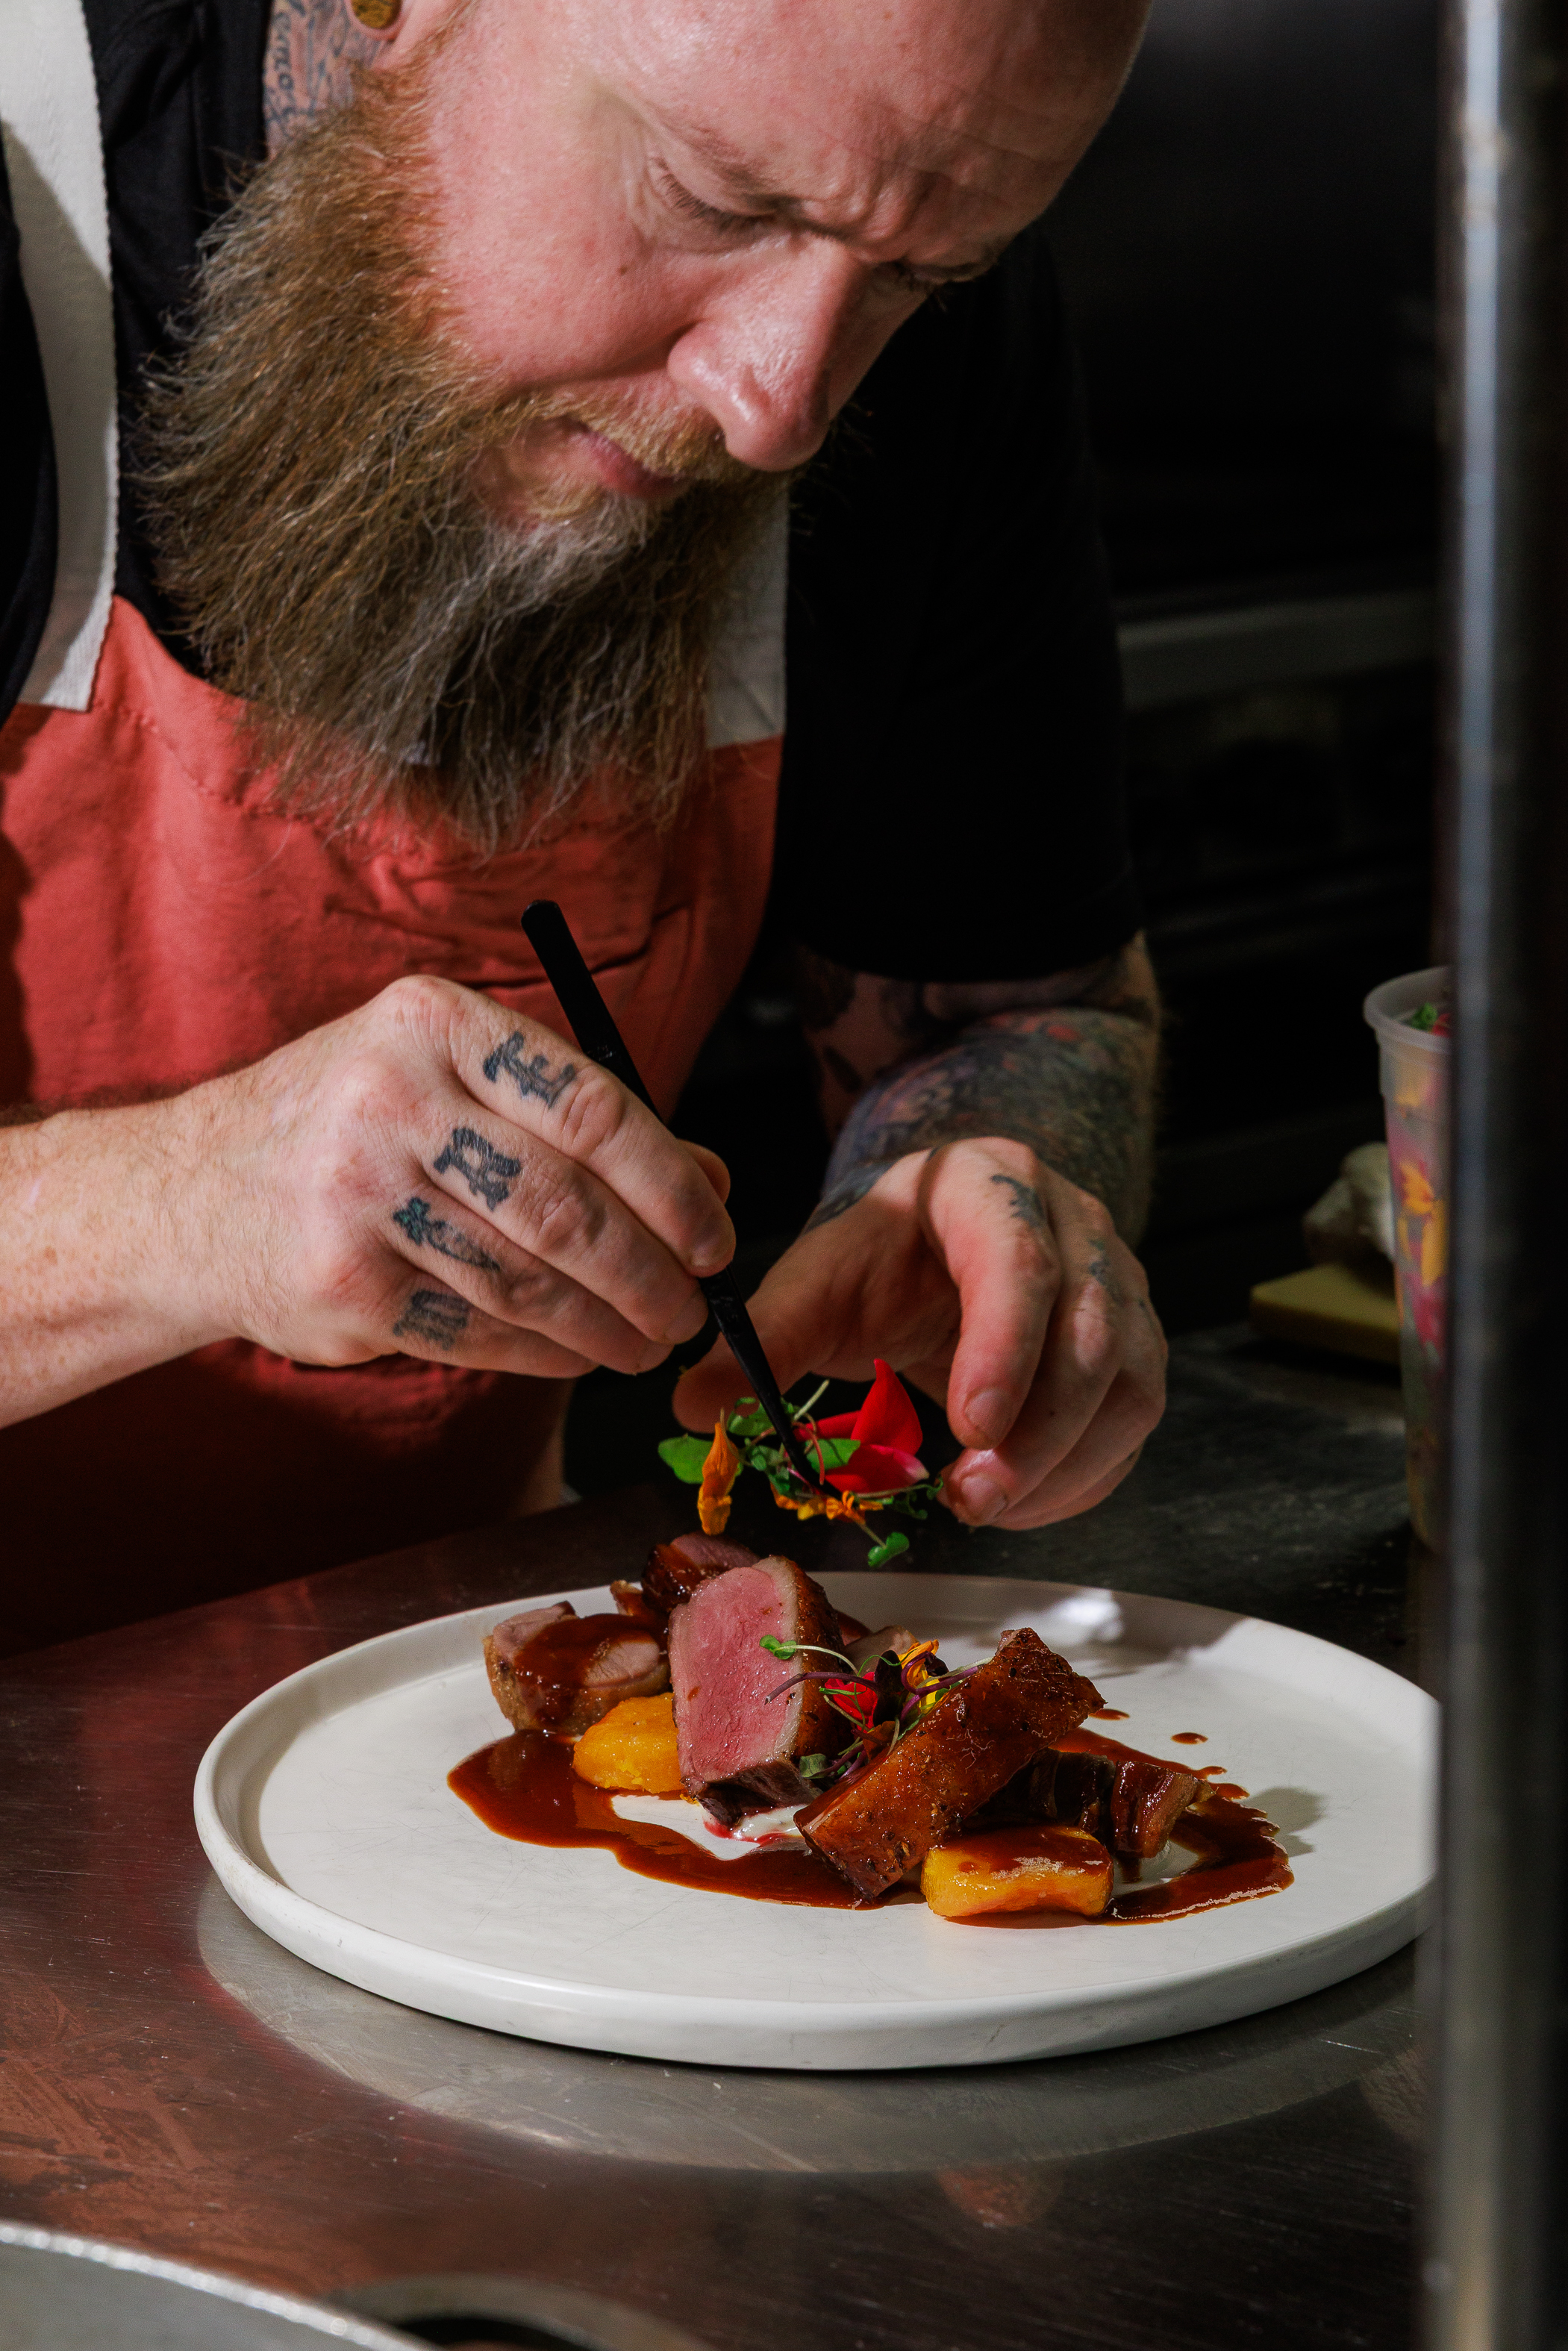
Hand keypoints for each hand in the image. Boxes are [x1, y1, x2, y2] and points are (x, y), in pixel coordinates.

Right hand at [173, 975, 733, 1375]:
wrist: (188, 1194)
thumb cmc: (349, 1125)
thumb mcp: (449, 1080)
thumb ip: (576, 1120)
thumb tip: (710, 1181)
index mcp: (435, 1024)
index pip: (594, 1107)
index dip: (673, 1184)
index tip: (717, 1233)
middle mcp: (391, 1099)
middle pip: (567, 1205)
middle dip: (651, 1273)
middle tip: (691, 1308)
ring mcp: (359, 1196)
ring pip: (527, 1280)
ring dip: (606, 1326)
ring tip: (646, 1342)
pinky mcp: (343, 1286)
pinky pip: (478, 1331)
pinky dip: (544, 1354)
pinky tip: (577, 1355)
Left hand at [673, 1138, 1166, 1528]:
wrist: (941, 1232)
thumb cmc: (880, 1256)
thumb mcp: (816, 1281)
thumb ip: (763, 1338)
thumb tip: (692, 1402)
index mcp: (988, 1186)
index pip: (1018, 1260)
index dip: (1002, 1348)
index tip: (968, 1426)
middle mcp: (1074, 1225)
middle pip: (1089, 1333)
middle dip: (1034, 1433)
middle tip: (967, 1500)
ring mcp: (1118, 1283)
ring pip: (1128, 1381)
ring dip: (1064, 1463)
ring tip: (986, 1507)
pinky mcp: (1134, 1341)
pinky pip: (1135, 1417)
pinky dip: (1085, 1475)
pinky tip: (1021, 1503)